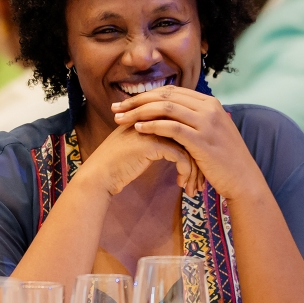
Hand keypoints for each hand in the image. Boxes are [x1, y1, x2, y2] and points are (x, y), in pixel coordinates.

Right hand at [78, 122, 203, 196]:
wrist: (101, 174)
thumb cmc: (119, 163)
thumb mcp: (142, 145)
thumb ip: (159, 137)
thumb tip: (182, 145)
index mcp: (154, 115)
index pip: (186, 125)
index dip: (196, 145)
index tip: (201, 166)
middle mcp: (155, 118)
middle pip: (191, 133)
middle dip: (200, 158)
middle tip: (202, 179)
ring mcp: (153, 129)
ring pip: (189, 145)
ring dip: (195, 168)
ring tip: (194, 186)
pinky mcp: (152, 143)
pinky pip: (181, 155)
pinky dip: (185, 171)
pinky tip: (182, 184)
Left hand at [110, 86, 264, 200]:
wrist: (243, 179)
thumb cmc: (222, 159)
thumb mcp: (209, 133)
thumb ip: (193, 121)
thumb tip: (169, 115)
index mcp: (209, 103)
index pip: (172, 91)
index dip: (146, 95)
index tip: (126, 102)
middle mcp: (209, 108)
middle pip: (166, 96)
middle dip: (137, 101)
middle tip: (116, 109)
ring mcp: (207, 123)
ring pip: (166, 109)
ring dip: (139, 113)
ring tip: (120, 119)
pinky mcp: (202, 140)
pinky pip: (172, 128)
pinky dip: (152, 126)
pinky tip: (137, 130)